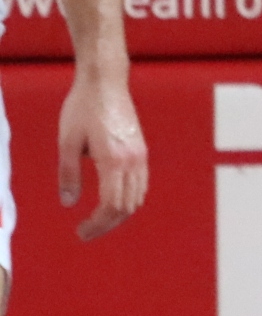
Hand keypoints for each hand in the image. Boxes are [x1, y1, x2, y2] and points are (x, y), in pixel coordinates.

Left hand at [59, 68, 146, 241]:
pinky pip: (141, 184)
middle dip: (107, 224)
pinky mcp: (141, 150)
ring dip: (119, 214)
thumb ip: (68, 174)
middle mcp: (133, 161)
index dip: (97, 223)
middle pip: (127, 207)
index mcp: (114, 160)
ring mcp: (141, 156)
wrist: (105, 83)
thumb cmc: (83, 108)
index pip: (111, 205)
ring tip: (98, 220)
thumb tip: (68, 203)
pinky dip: (128, 199)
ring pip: (137, 198)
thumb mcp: (67, 142)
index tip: (80, 231)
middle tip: (85, 232)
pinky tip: (111, 200)